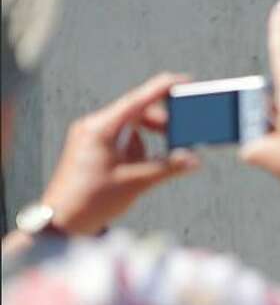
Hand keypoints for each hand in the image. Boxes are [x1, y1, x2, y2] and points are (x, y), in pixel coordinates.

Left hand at [40, 73, 199, 234]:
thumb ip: (167, 168)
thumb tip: (193, 160)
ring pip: (131, 127)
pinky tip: (140, 168)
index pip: (137, 101)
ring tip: (158, 161)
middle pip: (136, 113)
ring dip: (149, 141)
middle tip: (180, 136)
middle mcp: (94, 127)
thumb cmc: (91, 201)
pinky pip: (122, 140)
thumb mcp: (135, 182)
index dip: (162, 89)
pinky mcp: (93, 149)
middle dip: (160, 124)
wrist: (61, 223)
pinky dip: (137, 150)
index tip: (184, 81)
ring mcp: (92, 138)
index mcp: (100, 129)